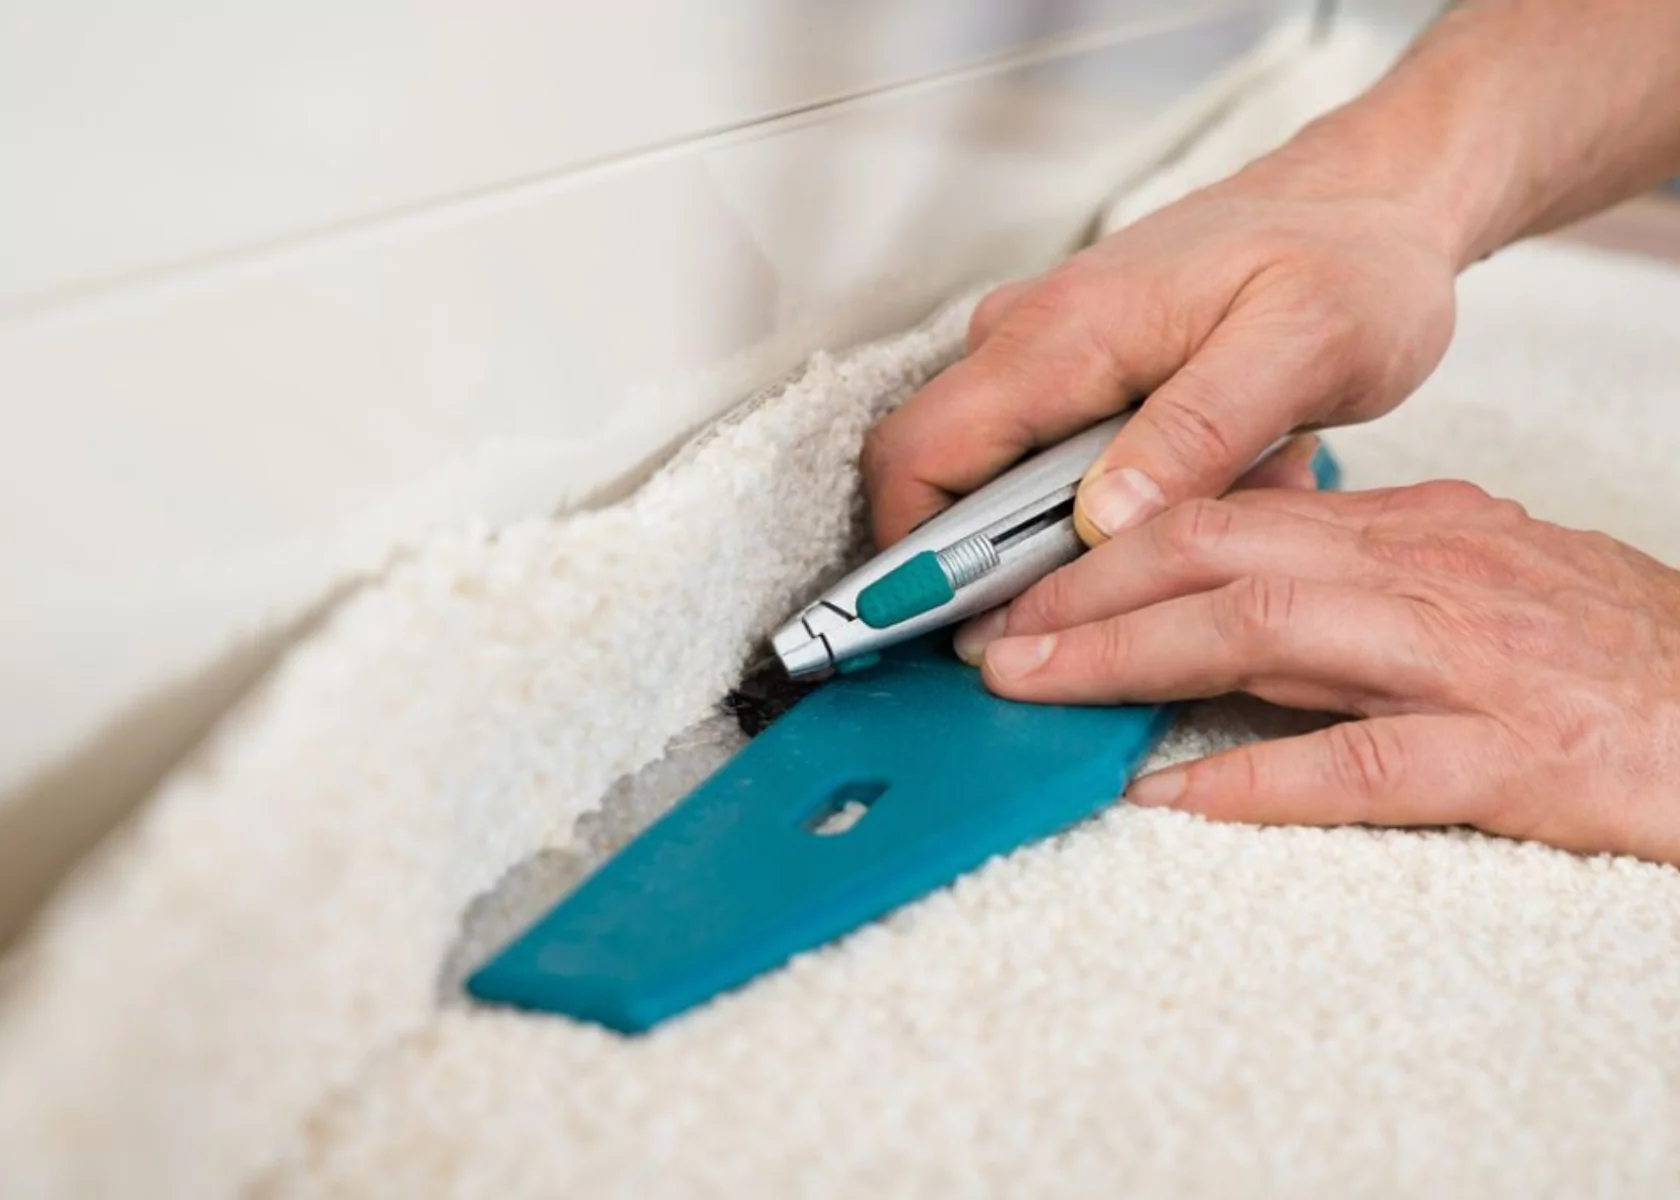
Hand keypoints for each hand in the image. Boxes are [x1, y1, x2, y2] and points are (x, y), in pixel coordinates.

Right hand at [862, 156, 1460, 548]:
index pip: (919, 455)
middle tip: (1104, 604)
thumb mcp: (1300, 349)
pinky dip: (1099, 505)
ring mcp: (1042, 352)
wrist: (1373, 201)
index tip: (953, 633)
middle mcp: (1027, 338)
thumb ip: (1196, 434)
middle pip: (934, 475)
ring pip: (991, 478)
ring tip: (1189, 521)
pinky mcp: (1072, 371)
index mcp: (1061, 335)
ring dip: (1064, 536)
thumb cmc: (1348, 263)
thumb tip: (1100, 521)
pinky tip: (1195, 492)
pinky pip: (1041, 462)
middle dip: (988, 565)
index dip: (910, 556)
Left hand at [953, 481, 1679, 865]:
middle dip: (1080, 591)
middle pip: (1215, 557)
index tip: (1018, 581)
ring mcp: (1460, 659)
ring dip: (1125, 657)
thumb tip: (1237, 576)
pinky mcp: (1506, 754)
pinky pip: (1358, 764)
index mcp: (1405, 530)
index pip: (1222, 516)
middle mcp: (1418, 573)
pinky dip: (1253, 777)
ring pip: (1263, 633)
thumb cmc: (1605, 649)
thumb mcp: (1471, 574)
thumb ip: (1354, 570)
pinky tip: (1167, 796)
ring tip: (1027, 686)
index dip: (1104, 547)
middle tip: (983, 632)